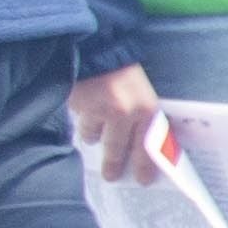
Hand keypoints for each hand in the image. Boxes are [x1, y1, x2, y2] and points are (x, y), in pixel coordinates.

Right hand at [64, 60, 175, 183]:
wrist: (99, 47)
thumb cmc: (125, 72)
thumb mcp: (144, 94)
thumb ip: (143, 117)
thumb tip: (143, 145)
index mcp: (147, 110)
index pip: (148, 148)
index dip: (145, 166)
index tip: (143, 180)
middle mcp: (124, 113)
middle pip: (116, 149)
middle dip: (113, 164)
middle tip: (111, 176)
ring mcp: (99, 110)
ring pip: (94, 136)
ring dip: (94, 138)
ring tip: (94, 138)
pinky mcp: (79, 105)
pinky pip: (81, 120)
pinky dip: (82, 119)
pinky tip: (84, 112)